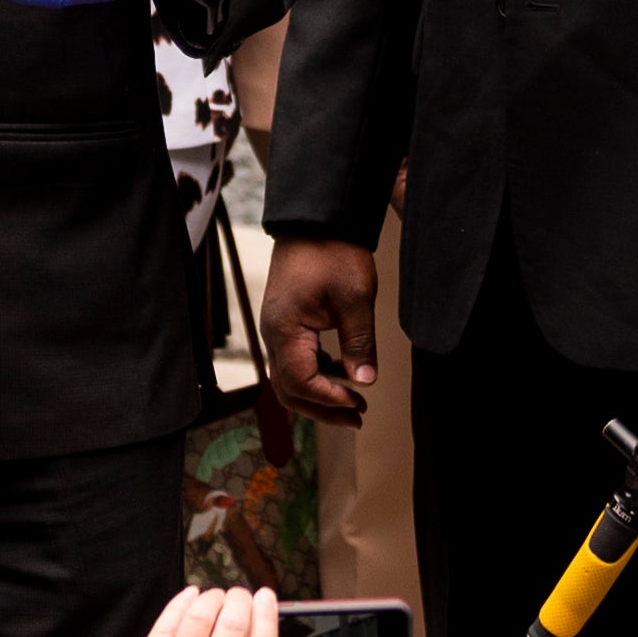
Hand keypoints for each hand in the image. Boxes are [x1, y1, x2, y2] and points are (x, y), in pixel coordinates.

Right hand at [260, 236, 379, 424]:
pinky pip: (294, 360)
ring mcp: (276, 329)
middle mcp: (273, 334)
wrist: (314, 219)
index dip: (330, 399)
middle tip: (357, 418)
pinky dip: (316, 375)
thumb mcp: (355, 298)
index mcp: (286, 330)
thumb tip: (364, 381)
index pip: (301, 382)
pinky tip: (342, 374)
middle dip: (322, 409)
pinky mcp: (284, 323)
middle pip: (288, 389)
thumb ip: (359, 343)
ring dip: (319, 395)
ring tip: (354, 402)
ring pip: (289, 378)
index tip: (359, 402)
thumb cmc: (333, 252)